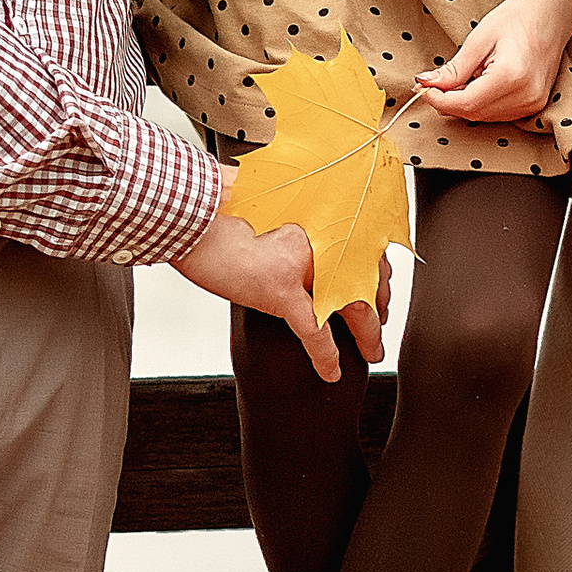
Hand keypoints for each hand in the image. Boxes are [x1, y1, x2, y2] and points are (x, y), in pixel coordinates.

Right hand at [172, 206, 384, 382]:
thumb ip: (301, 220)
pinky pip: (315, 331)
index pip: (367, 245)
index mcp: (325, 211)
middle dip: (379, 303)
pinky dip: (326, 355)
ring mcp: (306, 262)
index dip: (377, 270)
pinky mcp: (281, 288)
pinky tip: (331, 371)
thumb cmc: (223, 200)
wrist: (192, 206)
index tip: (378, 284)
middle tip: (379, 322)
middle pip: (369, 276)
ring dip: (367, 333)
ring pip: (354, 306)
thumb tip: (307, 235)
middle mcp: (323, 232)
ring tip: (370, 351)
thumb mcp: (277, 200)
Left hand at [414, 0, 571, 122]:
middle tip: (430, 85)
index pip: (466, 103)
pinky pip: (497, 114)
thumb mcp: (479, 39)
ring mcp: (533, 104)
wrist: (551, 14)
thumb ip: (454, 68)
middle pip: (474, 113)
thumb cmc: (516, 18)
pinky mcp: (534, 106)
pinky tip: (475, 85)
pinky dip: (480, 104)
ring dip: (463, 104)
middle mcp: (526, 96)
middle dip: (448, 102)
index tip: (422, 89)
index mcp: (511, 76)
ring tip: (455, 80)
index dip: (439, 100)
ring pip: (484, 117)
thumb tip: (426, 84)